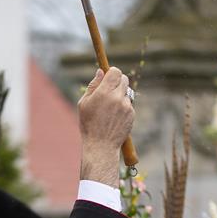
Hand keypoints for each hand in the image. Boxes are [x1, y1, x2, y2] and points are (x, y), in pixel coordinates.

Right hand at [78, 68, 133, 186]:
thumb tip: (100, 72)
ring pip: (127, 92)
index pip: (115, 71)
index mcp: (104, 92)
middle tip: (109, 90)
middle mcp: (117, 97)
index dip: (112, 72)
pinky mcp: (132, 114)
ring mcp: (126, 106)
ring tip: (110, 108)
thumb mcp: (84, 104)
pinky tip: (114, 117)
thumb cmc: (89, 125)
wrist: (101, 146)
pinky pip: (129, 104)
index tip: (108, 76)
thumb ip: (93, 86)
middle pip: (124, 79)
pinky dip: (123, 107)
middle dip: (117, 82)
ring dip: (120, 95)